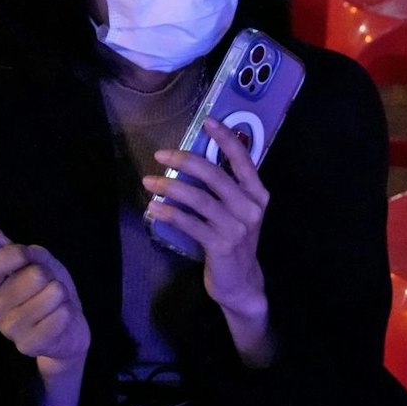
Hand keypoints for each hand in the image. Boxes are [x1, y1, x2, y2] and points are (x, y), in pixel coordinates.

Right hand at [0, 231, 89, 372]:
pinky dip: (67, 311)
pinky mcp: (28, 346)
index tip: (27, 254)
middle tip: (46, 283)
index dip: (12, 255)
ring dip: (60, 293)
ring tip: (55, 301)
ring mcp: (9, 330)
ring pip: (52, 293)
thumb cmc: (47, 289)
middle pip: (31, 276)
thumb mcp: (36, 262)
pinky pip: (60, 315)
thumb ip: (18, 250)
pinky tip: (60, 316)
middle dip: (47, 274)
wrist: (66, 325)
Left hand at [146, 119, 273, 363]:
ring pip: (199, 198)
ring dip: (170, 187)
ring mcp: (237, 227)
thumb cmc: (235, 240)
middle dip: (185, 161)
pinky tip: (154, 207)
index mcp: (258, 193)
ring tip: (149, 181)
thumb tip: (193, 159)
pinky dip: (170, 213)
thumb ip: (225, 187)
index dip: (225, 138)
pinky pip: (190, 223)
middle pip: (214, 175)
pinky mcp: (221, 245)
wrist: (242, 284)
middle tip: (160, 155)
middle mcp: (250, 207)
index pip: (242, 159)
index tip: (206, 122)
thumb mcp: (238, 211)